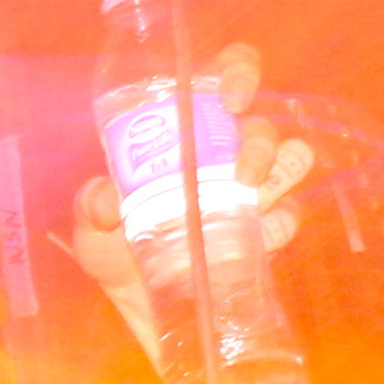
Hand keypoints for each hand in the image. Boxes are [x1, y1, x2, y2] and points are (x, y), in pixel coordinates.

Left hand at [65, 40, 317, 383]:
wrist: (142, 311)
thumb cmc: (116, 253)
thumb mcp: (92, 230)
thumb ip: (92, 208)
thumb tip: (108, 199)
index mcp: (183, 134)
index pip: (222, 79)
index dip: (237, 71)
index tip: (233, 97)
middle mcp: (223, 153)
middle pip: (262, 123)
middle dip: (260, 141)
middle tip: (244, 172)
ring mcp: (250, 191)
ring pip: (291, 158)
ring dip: (281, 171)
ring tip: (251, 197)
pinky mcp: (266, 231)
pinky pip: (290, 215)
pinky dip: (279, 223)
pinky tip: (259, 236)